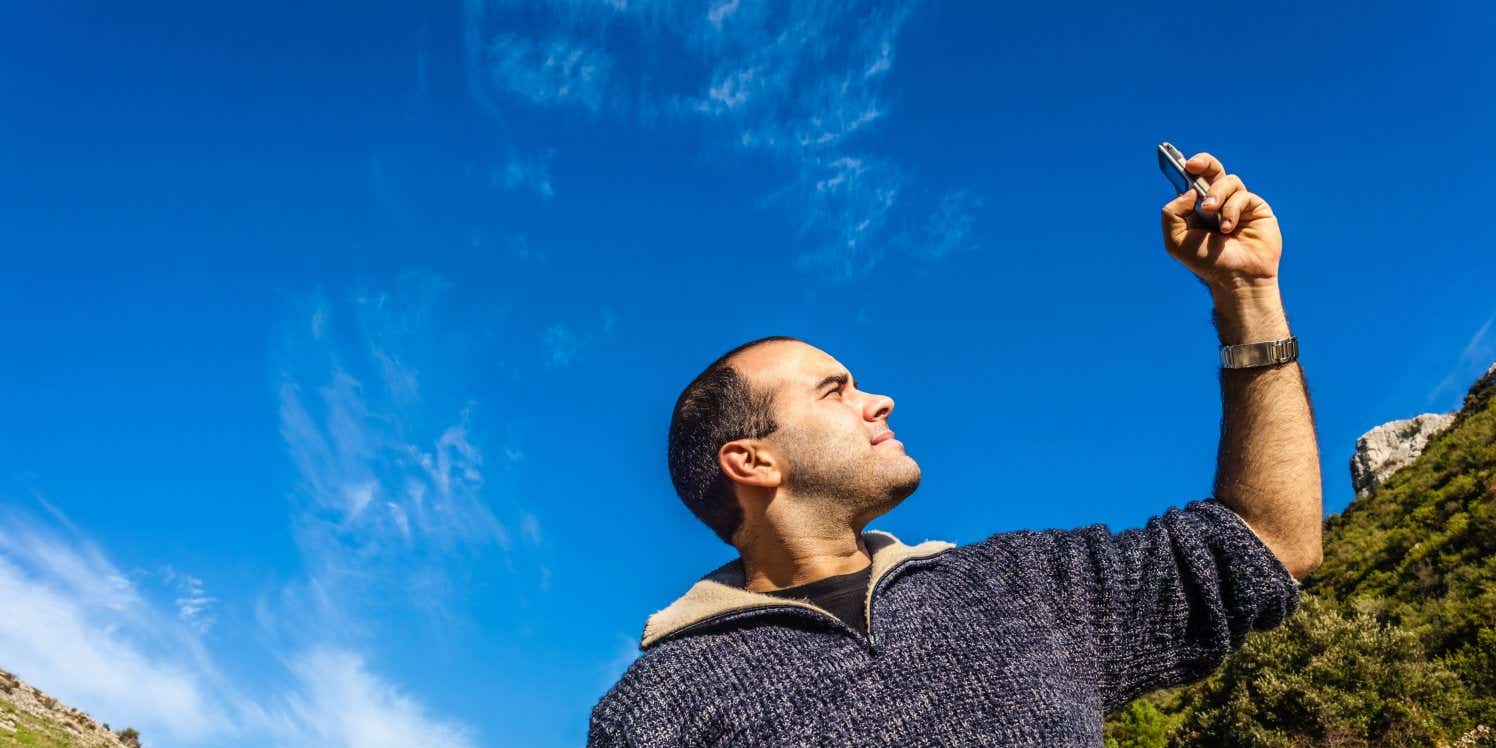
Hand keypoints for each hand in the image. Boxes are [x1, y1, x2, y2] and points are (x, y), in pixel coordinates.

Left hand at [1161, 152, 1281, 291]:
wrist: (1235, 279)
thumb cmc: (1206, 262)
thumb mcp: (1176, 241)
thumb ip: (1172, 213)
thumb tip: (1188, 191)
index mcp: (1197, 207)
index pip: (1192, 180)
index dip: (1188, 167)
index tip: (1181, 162)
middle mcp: (1218, 202)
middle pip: (1212, 170)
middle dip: (1203, 162)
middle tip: (1193, 166)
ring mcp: (1237, 204)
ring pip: (1227, 180)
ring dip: (1215, 194)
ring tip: (1210, 212)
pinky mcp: (1256, 208)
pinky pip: (1243, 196)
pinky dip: (1231, 210)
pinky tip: (1228, 228)